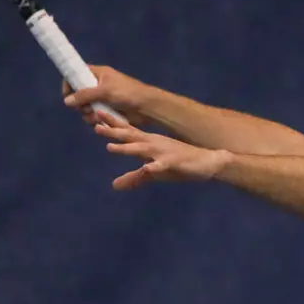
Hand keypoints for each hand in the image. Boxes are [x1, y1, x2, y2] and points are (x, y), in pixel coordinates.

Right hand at [62, 64, 145, 126]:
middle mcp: (98, 86)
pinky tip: (99, 123)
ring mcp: (102, 99)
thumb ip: (85, 95)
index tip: (67, 95)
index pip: (77, 74)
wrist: (147, 108)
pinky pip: (93, 116)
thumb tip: (67, 101)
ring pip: (85, 108)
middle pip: (78, 94)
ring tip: (94, 117)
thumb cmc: (128, 93)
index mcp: (99, 74)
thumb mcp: (105, 91)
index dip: (70, 83)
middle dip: (80, 104)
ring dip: (87, 114)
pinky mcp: (106, 112)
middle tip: (87, 108)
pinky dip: (94, 120)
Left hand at [94, 111, 228, 190]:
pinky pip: (162, 166)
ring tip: (110, 147)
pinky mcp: (174, 163)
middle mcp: (154, 144)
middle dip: (113, 131)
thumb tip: (114, 185)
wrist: (208, 162)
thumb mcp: (154, 173)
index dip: (112, 125)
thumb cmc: (180, 165)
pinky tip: (147, 168)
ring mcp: (164, 153)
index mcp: (149, 143)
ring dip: (127, 148)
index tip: (95, 117)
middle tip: (95, 124)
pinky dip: (154, 167)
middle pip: (131, 136)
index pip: (128, 132)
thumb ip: (134, 178)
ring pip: (142, 149)